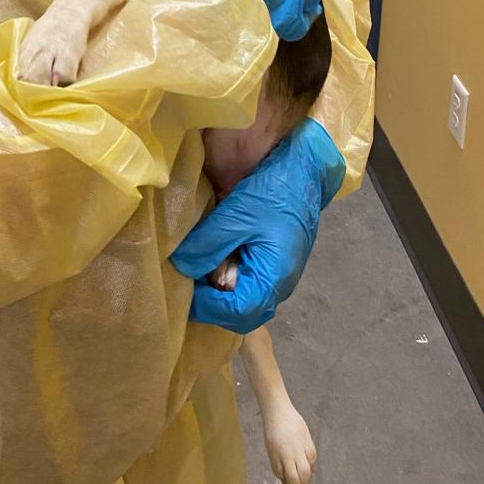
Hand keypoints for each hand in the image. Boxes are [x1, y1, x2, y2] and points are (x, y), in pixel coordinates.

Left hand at [170, 119, 345, 333]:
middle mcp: (280, 285)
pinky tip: (212, 261)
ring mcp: (279, 275)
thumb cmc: (273, 194)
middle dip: (212, 304)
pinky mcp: (274, 261)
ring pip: (245, 299)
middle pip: (242, 313)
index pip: (237, 312)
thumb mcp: (235, 216)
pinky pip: (249, 282)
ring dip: (219, 293)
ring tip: (195, 274)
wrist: (304, 170)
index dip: (207, 306)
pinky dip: (228, 278)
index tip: (183, 289)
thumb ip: (207, 245)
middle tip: (185, 285)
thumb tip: (179, 267)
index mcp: (274, 279)